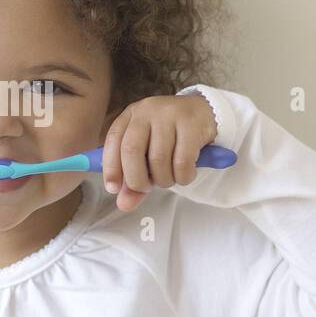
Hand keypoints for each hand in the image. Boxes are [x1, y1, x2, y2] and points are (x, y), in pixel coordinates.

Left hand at [101, 92, 217, 210]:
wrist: (204, 114)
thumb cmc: (170, 137)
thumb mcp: (148, 153)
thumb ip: (134, 179)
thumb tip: (124, 205)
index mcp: (131, 115)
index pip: (113, 140)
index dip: (111, 167)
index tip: (113, 188)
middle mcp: (147, 111)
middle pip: (131, 150)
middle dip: (136, 179)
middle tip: (146, 188)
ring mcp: (170, 115)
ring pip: (158, 159)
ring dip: (163, 180)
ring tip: (169, 178)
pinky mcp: (191, 124)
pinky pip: (182, 161)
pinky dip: (182, 177)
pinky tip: (185, 175)